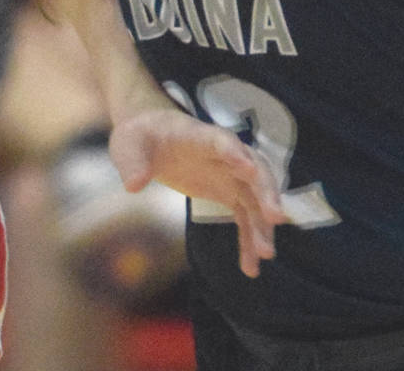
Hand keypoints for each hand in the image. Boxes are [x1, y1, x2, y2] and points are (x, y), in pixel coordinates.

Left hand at [110, 107, 285, 277]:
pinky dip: (250, 240)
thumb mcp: (128, 145)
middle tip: (275, 218)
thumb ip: (132, 163)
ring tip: (265, 254)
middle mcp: (224, 155)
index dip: (235, 153)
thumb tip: (133, 186)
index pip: (221, 141)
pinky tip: (250, 267)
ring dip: (262, 225)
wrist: (152, 138)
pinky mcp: (229, 193)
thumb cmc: (141, 136)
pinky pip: (246, 219)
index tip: (250, 168)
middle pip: (253, 171)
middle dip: (265, 193)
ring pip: (255, 199)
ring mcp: (230, 175)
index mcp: (199, 136)